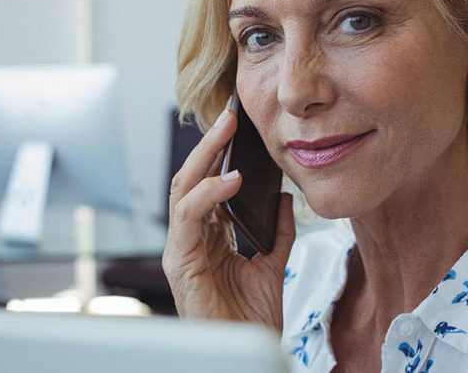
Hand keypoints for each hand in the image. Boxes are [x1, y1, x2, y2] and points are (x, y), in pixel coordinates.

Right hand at [161, 106, 294, 332]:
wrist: (249, 349)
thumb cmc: (251, 315)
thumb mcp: (272, 264)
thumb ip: (277, 231)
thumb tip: (286, 198)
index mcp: (208, 235)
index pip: (207, 184)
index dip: (219, 155)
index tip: (239, 128)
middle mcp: (191, 237)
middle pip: (191, 179)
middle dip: (209, 145)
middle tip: (231, 117)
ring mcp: (182, 248)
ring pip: (183, 189)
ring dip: (204, 157)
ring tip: (228, 132)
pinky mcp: (180, 261)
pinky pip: (188, 217)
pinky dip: (207, 194)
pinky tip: (232, 180)